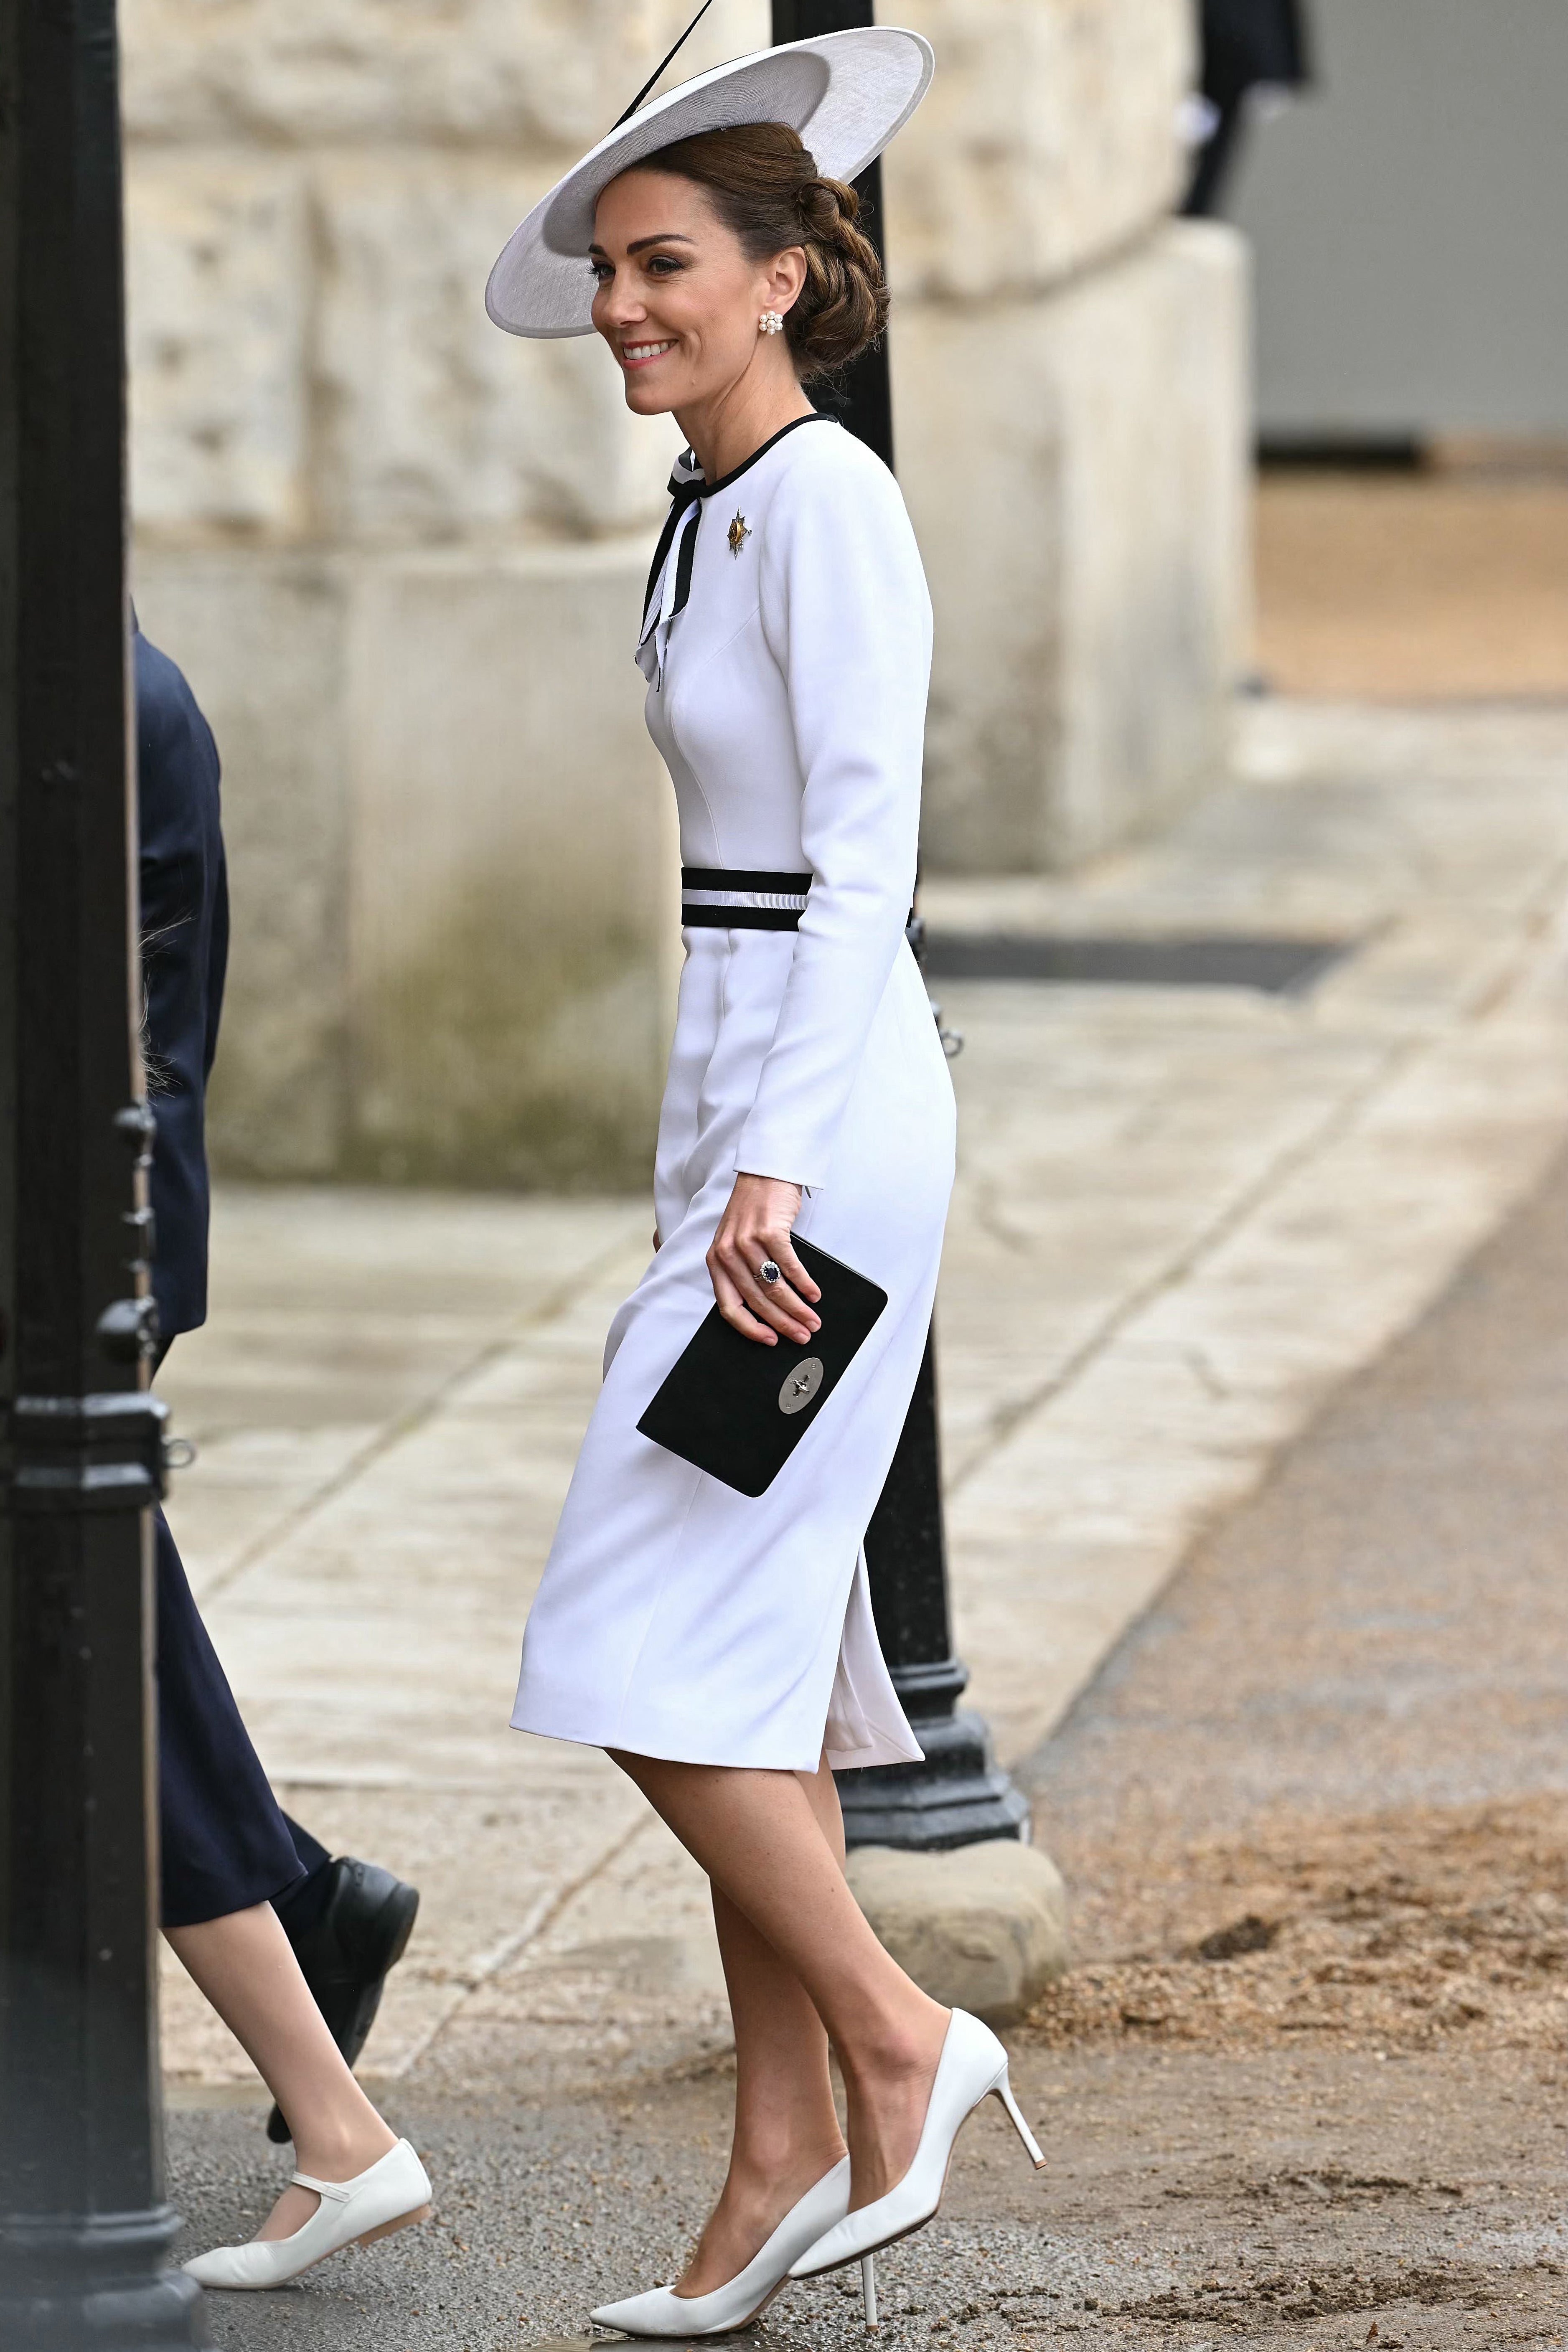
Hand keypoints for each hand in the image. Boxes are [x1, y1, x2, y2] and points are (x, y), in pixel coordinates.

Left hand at [707, 1174, 822, 1346]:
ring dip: (797, 1308)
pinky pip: (789, 1267)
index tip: (770, 1340)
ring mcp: (747, 1241)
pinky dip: (804, 1284)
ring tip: (812, 1320)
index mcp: (716, 1260)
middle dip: (783, 1323)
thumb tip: (768, 1309)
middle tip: (802, 1335)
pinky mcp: (769, 1231)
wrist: (764, 1172)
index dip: (750, 1329)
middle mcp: (727, 1253)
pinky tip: (814, 1294)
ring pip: (774, 1288)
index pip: (729, 1307)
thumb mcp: (736, 1241)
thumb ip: (742, 1271)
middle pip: (757, 1301)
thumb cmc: (753, 1209)